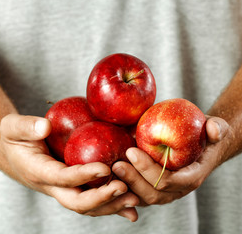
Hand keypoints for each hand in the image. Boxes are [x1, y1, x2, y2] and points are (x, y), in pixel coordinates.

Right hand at [0, 114, 138, 220]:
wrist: (16, 153)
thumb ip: (26, 127)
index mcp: (39, 172)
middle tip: (124, 188)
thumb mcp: (13, 127)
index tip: (105, 168)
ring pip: (88, 206)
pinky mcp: (73, 188)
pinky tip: (130, 207)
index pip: (62, 178)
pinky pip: (93, 200)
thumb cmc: (16, 139)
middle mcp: (53, 187)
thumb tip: (45, 126)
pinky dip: (111, 205)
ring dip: (111, 205)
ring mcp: (64, 190)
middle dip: (101, 198)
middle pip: (77, 201)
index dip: (83, 175)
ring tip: (134, 200)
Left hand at [112, 116, 229, 204]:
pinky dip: (124, 187)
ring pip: (142, 197)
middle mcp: (177, 189)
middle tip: (116, 164)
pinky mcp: (153, 186)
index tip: (131, 151)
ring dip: (125, 186)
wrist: (201, 144)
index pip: (167, 181)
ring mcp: (164, 190)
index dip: (148, 169)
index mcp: (190, 177)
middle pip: (152, 194)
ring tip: (110, 170)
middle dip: (133, 180)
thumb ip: (215, 129)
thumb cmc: (205, 136)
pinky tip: (111, 175)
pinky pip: (137, 193)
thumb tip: (212, 129)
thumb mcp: (214, 128)